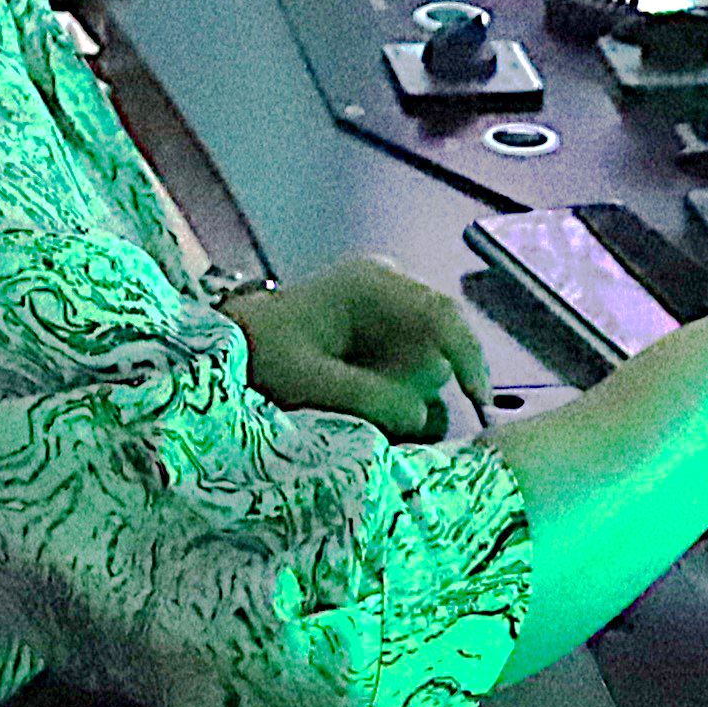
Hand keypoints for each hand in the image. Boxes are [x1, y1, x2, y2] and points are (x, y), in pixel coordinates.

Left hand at [228, 256, 487, 441]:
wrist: (230, 347)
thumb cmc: (261, 354)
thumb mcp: (307, 379)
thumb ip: (368, 397)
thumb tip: (423, 416)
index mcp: (373, 285)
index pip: (442, 315)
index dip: (467, 356)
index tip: (478, 400)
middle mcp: (390, 291)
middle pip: (438, 346)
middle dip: (419, 390)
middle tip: (384, 421)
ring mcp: (388, 314)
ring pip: (426, 365)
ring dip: (404, 399)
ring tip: (355, 411)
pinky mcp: (382, 338)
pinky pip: (409, 373)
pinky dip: (395, 400)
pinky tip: (361, 408)